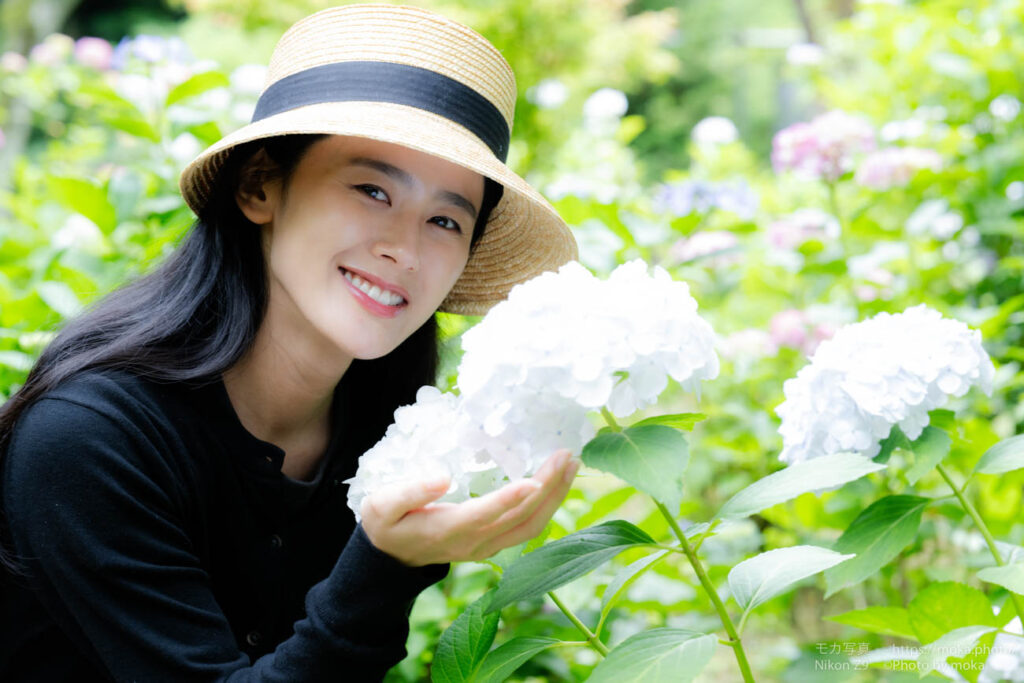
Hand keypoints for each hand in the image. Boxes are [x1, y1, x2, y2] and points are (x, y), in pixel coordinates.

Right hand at [360, 449, 579, 565]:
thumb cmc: (386, 525)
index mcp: (448, 529)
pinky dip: (549, 507)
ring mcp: (487, 547)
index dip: (510, 499)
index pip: (485, 514)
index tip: (534, 480)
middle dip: (547, 487)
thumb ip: (409, 492)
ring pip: (532, 527)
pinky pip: (528, 529)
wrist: (391, 560)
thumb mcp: (382, 506)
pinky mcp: (493, 545)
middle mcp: (474, 542)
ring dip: (556, 497)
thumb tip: (442, 475)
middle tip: (566, 455)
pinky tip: (557, 484)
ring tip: (573, 466)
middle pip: (520, 518)